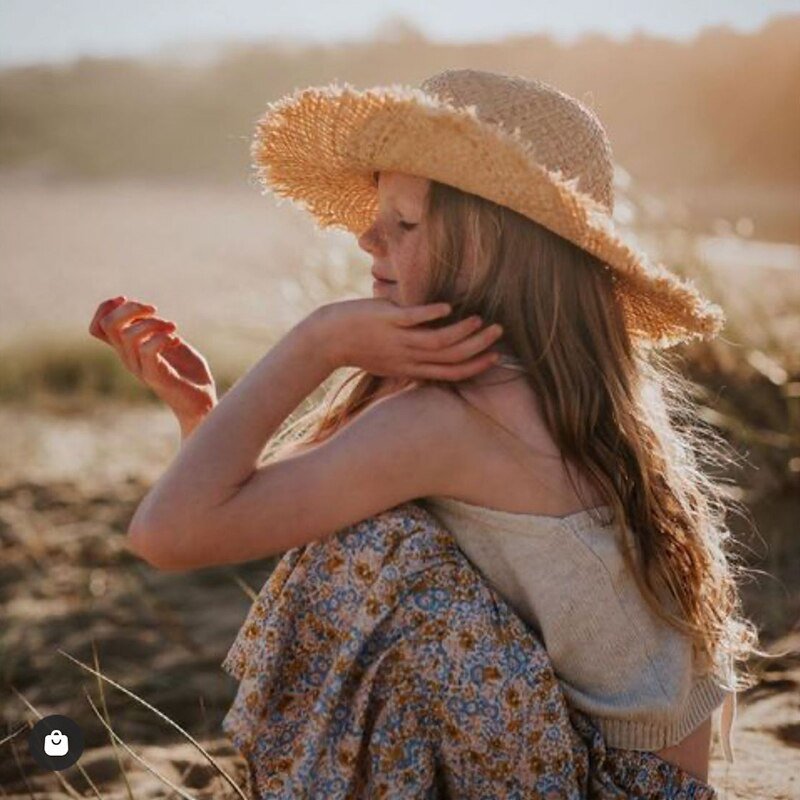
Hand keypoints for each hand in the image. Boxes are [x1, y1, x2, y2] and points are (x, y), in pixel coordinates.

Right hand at [89, 296, 216, 431]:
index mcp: (127, 349)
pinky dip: (162, 337)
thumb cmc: (186, 370)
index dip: (106, 308)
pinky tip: (175, 340)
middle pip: (109, 325)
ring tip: (173, 327)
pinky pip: (147, 350)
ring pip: (129, 335)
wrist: (200, 400)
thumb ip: (152, 328)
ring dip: (154, 323)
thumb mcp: (167, 341)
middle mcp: (128, 358)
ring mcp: (140, 368)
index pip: (98, 327)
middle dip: (131, 308)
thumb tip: (142, 309)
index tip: (127, 300)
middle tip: (154, 310)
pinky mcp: (155, 376)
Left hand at [310, 297, 504, 380]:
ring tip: (480, 319)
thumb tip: (432, 348)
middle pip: (449, 357)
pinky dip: (430, 315)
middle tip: (498, 332)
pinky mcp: (386, 320)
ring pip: (436, 341)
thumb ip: (412, 356)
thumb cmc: (358, 347)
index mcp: (410, 368)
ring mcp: (397, 339)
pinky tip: (447, 307)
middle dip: (477, 347)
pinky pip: (412, 319)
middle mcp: (407, 357)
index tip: (495, 356)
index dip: (474, 366)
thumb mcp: (388, 359)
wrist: (326, 340)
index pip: (450, 372)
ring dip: (460, 332)